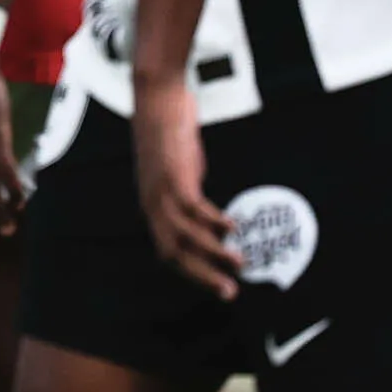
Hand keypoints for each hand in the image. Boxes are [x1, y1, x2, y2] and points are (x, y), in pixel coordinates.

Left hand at [131, 78, 238, 297]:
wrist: (158, 99)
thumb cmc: (170, 134)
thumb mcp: (178, 172)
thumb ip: (188, 194)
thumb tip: (208, 217)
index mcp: (152, 207)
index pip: (168, 251)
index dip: (192, 272)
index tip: (216, 285)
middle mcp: (152, 204)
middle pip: (175, 253)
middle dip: (203, 276)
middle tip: (230, 292)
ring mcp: (161, 191)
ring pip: (186, 236)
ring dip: (213, 254)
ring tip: (239, 263)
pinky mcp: (174, 175)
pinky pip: (195, 208)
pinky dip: (214, 222)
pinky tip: (232, 228)